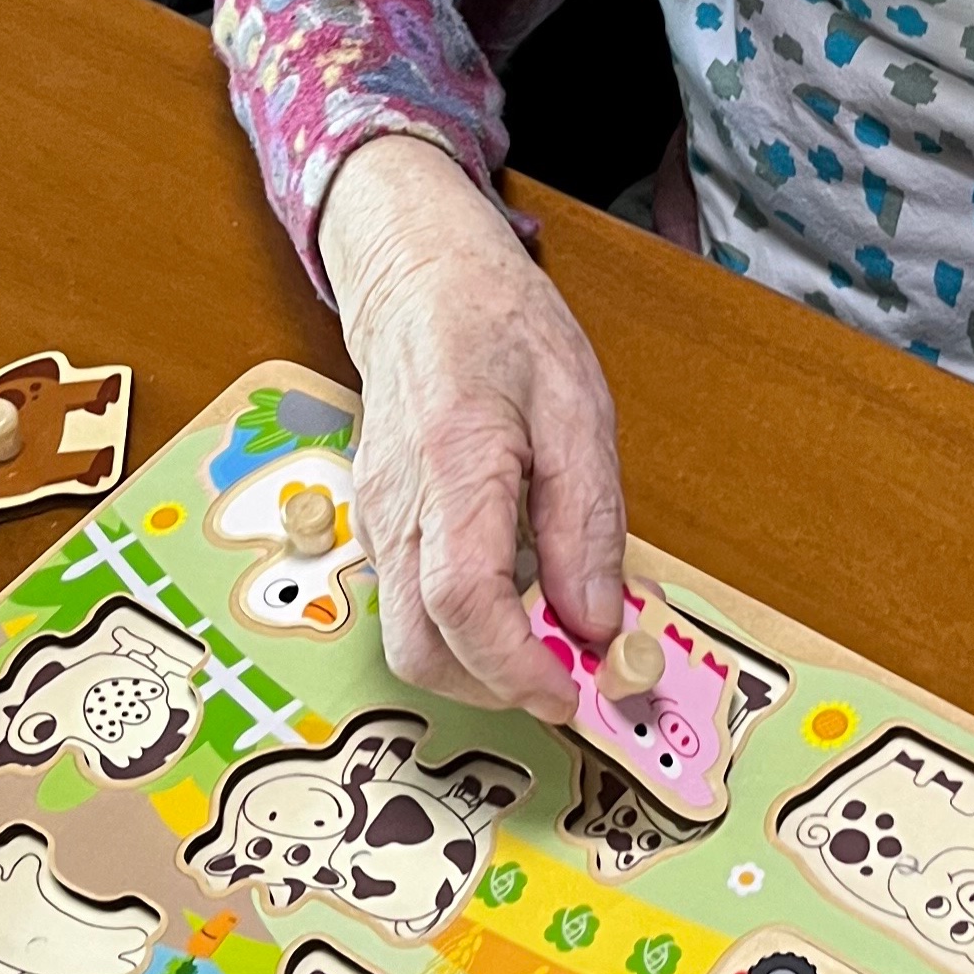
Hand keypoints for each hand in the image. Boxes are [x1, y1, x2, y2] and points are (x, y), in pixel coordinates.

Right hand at [319, 132, 628, 719]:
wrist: (419, 280)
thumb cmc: (499, 327)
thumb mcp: (576, 409)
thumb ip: (586, 522)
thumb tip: (598, 623)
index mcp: (451, 464)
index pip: (463, 603)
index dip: (516, 668)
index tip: (572, 693)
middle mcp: (395, 505)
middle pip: (419, 648)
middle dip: (494, 686)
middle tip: (570, 675)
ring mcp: (376, 517)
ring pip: (409, 635)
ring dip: (480, 661)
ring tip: (553, 635)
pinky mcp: (378, 523)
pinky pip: (411, 601)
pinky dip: (463, 626)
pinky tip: (518, 594)